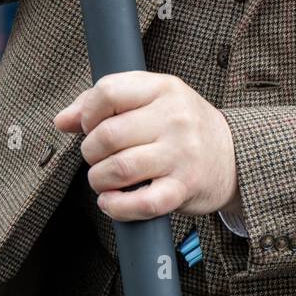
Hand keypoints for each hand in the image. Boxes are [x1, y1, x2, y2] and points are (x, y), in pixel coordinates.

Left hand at [54, 72, 239, 221]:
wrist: (233, 154)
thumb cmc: (184, 126)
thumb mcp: (153, 99)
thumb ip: (106, 103)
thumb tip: (63, 120)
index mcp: (165, 89)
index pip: (108, 92)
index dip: (87, 112)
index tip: (91, 125)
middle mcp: (175, 118)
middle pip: (107, 135)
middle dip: (90, 152)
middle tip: (99, 156)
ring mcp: (181, 154)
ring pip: (118, 169)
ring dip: (99, 179)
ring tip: (105, 178)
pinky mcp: (183, 188)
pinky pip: (139, 204)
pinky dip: (116, 207)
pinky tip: (112, 200)